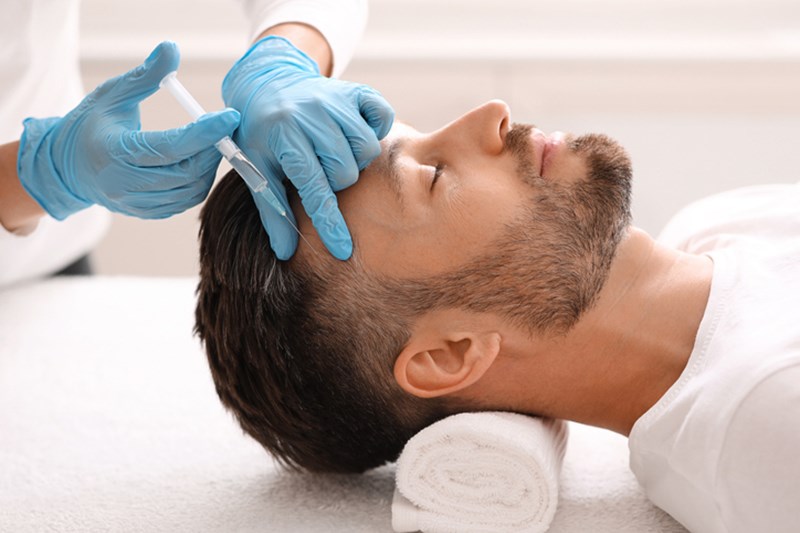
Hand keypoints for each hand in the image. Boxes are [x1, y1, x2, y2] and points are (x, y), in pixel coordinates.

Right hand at [17, 42, 239, 219]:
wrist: (67, 166)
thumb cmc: (91, 124)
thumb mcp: (112, 94)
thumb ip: (145, 76)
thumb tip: (172, 49)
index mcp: (114, 152)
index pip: (170, 147)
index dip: (205, 133)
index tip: (230, 117)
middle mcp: (124, 183)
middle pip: (186, 173)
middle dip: (211, 150)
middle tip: (221, 129)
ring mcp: (135, 202)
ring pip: (189, 191)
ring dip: (208, 167)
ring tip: (209, 144)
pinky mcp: (145, 213)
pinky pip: (184, 202)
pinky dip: (198, 182)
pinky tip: (196, 163)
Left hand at [222, 36, 393, 259]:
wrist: (269, 83)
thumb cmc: (261, 133)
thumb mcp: (257, 168)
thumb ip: (272, 209)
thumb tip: (285, 252)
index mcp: (283, 135)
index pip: (313, 188)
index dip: (329, 223)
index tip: (343, 251)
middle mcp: (311, 114)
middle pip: (346, 172)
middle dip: (336, 180)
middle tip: (320, 169)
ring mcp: (335, 99)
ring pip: (367, 149)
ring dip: (354, 159)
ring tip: (334, 152)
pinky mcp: (355, 90)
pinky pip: (383, 117)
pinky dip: (376, 128)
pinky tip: (354, 132)